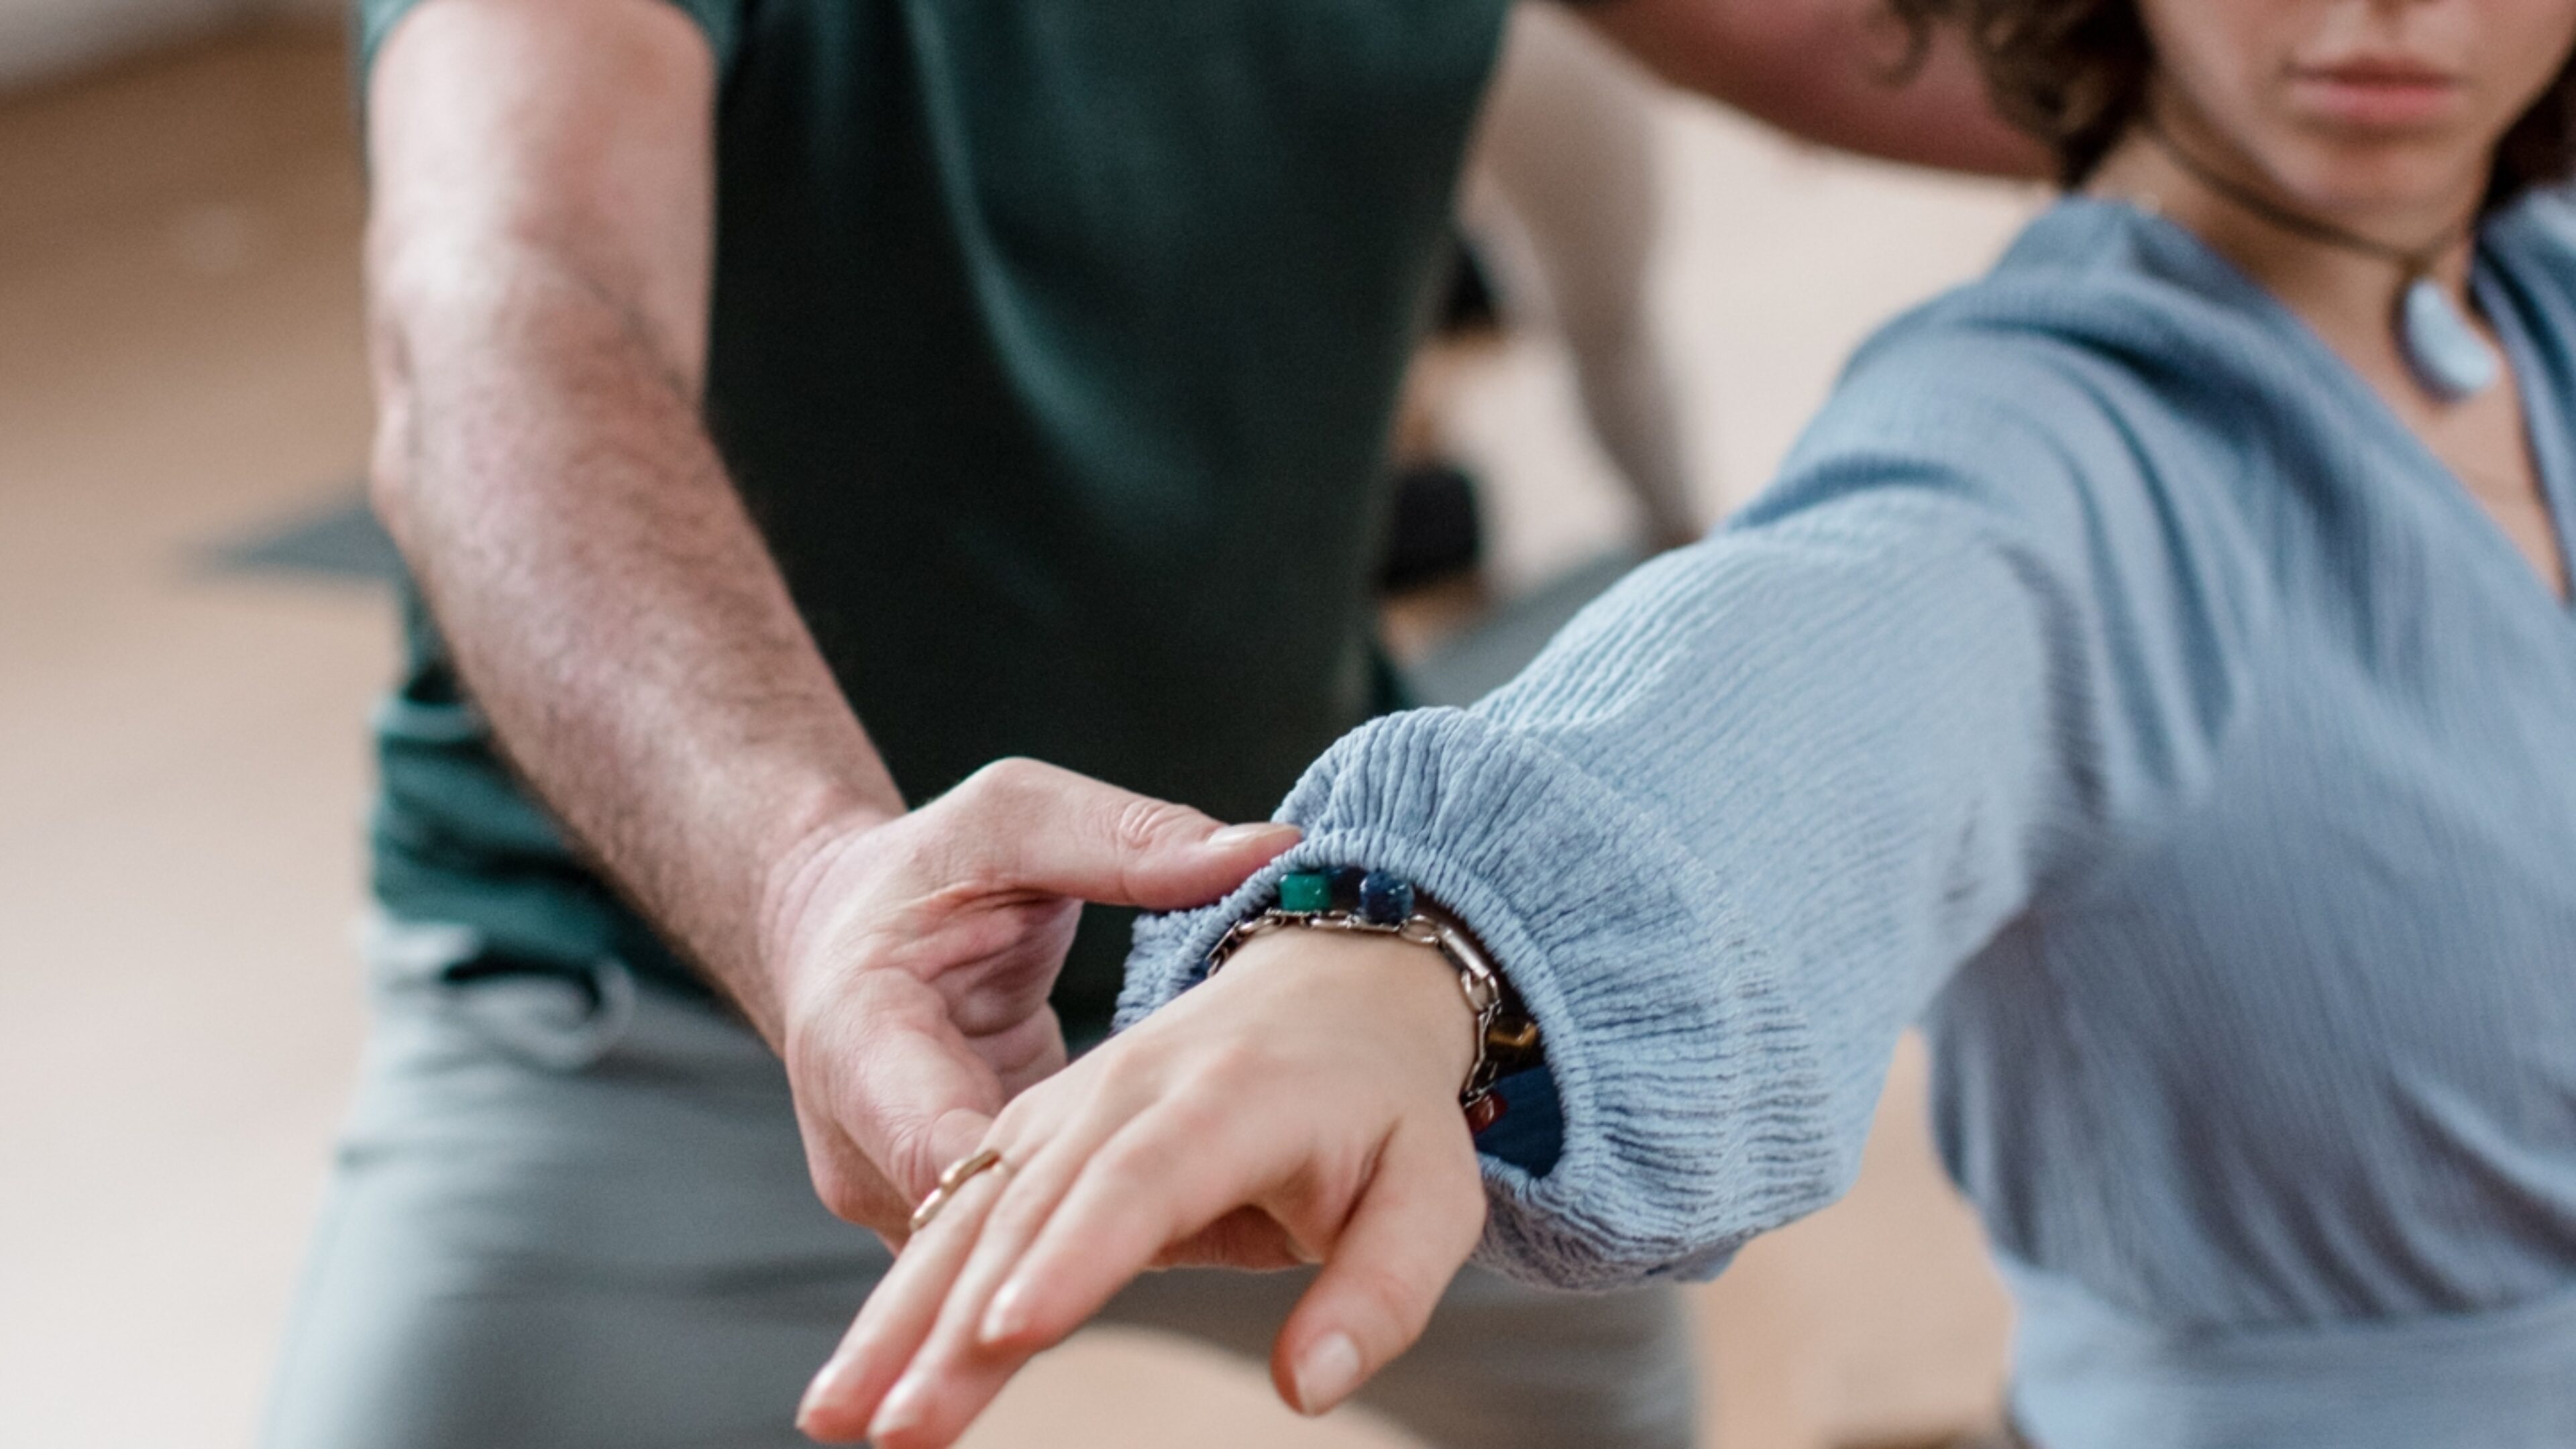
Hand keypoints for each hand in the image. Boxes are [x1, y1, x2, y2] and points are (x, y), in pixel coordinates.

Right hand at [754, 757, 1301, 1240]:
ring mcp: (891, 1189)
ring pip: (994, 1262)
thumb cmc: (929, 864)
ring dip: (1108, 1261)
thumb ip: (1131, 841)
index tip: (1143, 1204)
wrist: (842, 924)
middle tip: (1249, 1241)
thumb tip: (1272, 849)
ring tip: (1254, 1245)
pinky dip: (1100, 1253)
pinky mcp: (937, 1213)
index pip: (934, 1145)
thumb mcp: (1021, 818)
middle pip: (970, 1230)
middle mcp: (858, 1137)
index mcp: (860, 1037)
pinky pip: (1013, 1256)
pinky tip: (1215, 1243)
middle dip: (1088, 1253)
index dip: (1030, 1195)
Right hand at [794, 928, 1488, 1446]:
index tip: (1007, 1334)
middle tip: (896, 1428)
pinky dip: (903, 1291)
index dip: (1071, 1257)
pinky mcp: (1035, 1132)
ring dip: (899, 1314)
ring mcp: (1069, 1106)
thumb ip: (1382, 1289)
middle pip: (1029, 1210)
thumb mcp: (1435, 1193)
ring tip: (839, 1415)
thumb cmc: (1389, 1107)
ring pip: (970, 1212)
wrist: (1335, 985)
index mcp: (1231, 1096)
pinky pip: (959, 1212)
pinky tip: (861, 1373)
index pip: (1140, 1181)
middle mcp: (1129, 1090)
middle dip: (951, 1321)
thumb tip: (1309, 1386)